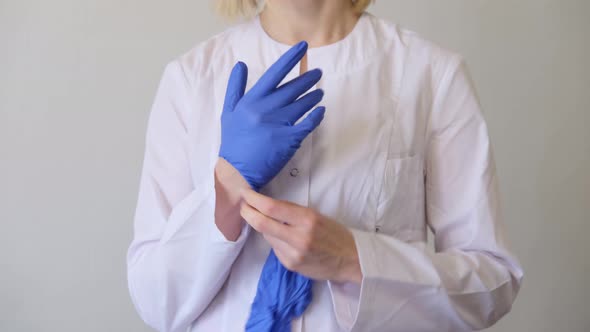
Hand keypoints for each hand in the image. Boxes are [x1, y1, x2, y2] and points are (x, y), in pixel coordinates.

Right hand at [219, 41, 325, 190]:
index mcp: (251, 101)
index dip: (290, 58)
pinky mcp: (289, 140)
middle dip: (308, 78)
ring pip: (303, 104)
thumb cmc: (233, 142)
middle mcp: (266, 110)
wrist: (237, 172)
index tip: (303, 46)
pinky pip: (308, 123)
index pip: (274, 74)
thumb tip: (241, 64)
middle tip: (318, 73)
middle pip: (293, 88)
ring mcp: (278, 125)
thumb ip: (235, 87)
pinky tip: (321, 111)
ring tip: (319, 91)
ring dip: (313, 96)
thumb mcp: (229, 112)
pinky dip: (316, 116)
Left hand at [239, 189, 361, 283]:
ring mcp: (293, 253)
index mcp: (307, 219)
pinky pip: (274, 248)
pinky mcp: (290, 264)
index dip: (254, 199)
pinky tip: (284, 238)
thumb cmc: (334, 234)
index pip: (272, 207)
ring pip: (266, 236)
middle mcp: (299, 237)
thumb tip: (267, 205)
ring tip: (267, 220)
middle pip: (262, 223)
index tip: (245, 192)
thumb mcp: (317, 216)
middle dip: (247, 212)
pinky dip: (274, 240)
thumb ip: (292, 211)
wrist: (351, 260)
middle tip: (242, 205)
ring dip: (262, 226)